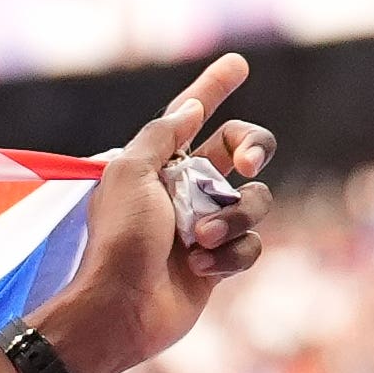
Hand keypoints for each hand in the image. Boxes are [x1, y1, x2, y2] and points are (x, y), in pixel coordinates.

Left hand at [37, 52, 273, 372]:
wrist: (120, 309)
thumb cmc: (119, 241)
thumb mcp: (128, 175)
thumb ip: (161, 136)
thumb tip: (189, 106)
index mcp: (159, 163)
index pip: (192, 115)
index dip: (213, 87)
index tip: (237, 62)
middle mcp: (185, 189)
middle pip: (243, 149)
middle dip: (254, 147)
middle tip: (246, 161)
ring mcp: (205, 225)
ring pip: (254, 201)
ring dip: (231, 219)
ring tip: (196, 240)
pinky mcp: (217, 262)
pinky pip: (250, 245)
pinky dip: (230, 255)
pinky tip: (200, 269)